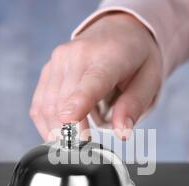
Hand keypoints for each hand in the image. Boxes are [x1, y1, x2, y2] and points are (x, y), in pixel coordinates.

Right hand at [29, 12, 161, 140]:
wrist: (120, 31)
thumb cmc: (137, 58)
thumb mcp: (149, 80)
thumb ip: (134, 106)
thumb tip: (122, 133)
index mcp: (109, 56)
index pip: (91, 82)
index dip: (79, 103)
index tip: (70, 121)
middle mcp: (77, 55)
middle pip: (63, 102)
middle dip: (70, 134)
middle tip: (84, 152)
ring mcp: (58, 61)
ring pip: (46, 106)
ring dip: (55, 132)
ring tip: (73, 146)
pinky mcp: (48, 70)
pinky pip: (39, 104)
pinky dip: (46, 124)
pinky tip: (59, 134)